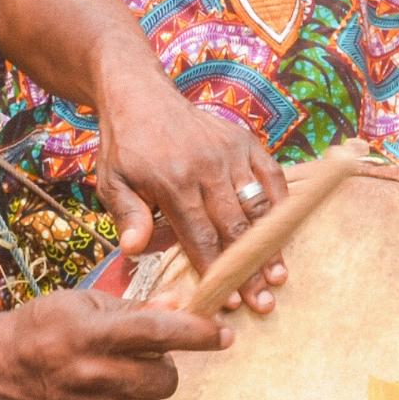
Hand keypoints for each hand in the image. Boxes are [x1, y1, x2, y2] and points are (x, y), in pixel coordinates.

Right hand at [0, 287, 232, 399]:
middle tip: (147, 356)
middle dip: (166, 366)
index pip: (159, 333)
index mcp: (92, 337)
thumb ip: (134, 309)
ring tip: (114, 375)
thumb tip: (180, 306)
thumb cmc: (41, 326)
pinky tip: (97, 397)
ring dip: (144, 390)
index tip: (225, 336)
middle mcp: (91, 378)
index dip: (198, 334)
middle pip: (163, 379)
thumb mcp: (84, 303)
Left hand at [93, 73, 289, 312]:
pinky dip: (281, 203)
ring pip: (257, 205)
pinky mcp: (245, 141)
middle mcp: (207, 167)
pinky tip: (285, 231)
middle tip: (263, 302)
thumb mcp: (112, 182)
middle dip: (249, 269)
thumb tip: (134, 251)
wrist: (142, 97)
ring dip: (270, 243)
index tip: (228, 302)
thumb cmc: (126, 147)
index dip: (216, 271)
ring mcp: (230, 152)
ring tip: (279, 275)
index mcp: (173, 182)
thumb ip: (127, 216)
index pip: (200, 237)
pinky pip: (270, 175)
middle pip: (234, 228)